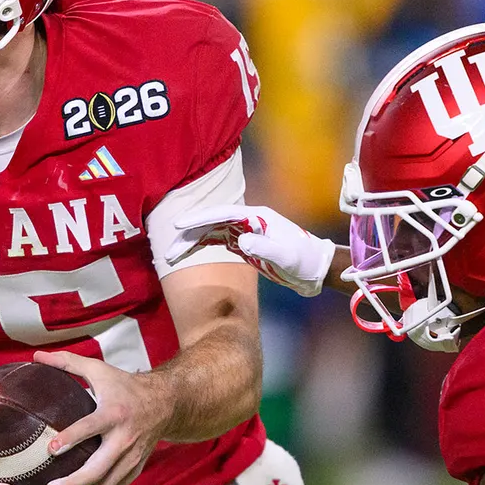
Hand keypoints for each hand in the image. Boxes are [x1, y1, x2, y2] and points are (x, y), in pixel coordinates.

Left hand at [31, 348, 171, 484]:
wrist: (167, 403)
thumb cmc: (127, 386)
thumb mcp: (99, 370)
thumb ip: (67, 363)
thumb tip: (35, 356)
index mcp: (114, 413)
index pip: (91, 427)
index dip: (71, 438)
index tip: (50, 449)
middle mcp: (125, 439)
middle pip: (99, 468)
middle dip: (74, 483)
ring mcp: (131, 458)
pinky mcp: (134, 470)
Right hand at [166, 205, 335, 296]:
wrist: (315, 270)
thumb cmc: (304, 260)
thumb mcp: (287, 256)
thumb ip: (265, 247)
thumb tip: (240, 241)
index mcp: (257, 217)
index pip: (222, 214)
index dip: (200, 219)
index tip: (179, 225)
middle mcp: (249, 221)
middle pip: (212, 223)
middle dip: (189, 235)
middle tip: (169, 251)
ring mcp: (246, 233)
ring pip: (212, 233)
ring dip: (192, 243)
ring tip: (171, 256)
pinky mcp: (246, 246)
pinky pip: (218, 243)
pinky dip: (202, 247)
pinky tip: (188, 255)